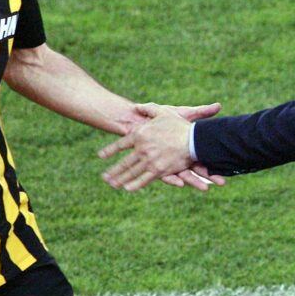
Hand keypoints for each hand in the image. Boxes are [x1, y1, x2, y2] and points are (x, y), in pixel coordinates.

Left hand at [101, 103, 221, 190]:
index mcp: (140, 135)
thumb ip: (148, 108)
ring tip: (112, 184)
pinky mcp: (158, 171)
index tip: (101, 156)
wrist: (193, 140)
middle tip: (104, 177)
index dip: (110, 151)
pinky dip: (135, 185)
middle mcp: (142, 149)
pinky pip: (144, 180)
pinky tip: (127, 188)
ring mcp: (149, 161)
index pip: (121, 144)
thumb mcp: (163, 112)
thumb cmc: (179, 125)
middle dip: (113, 171)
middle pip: (124, 163)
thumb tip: (136, 107)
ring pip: (131, 173)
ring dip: (120, 180)